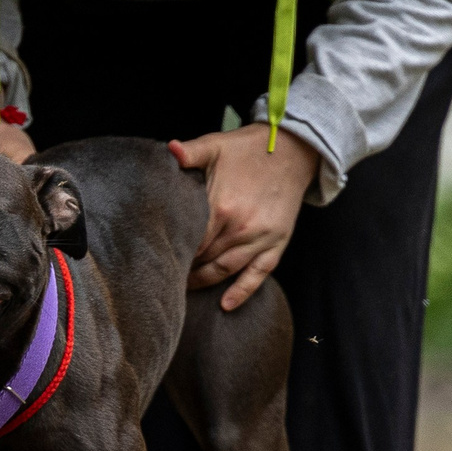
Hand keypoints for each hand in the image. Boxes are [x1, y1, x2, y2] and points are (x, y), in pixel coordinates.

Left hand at [169, 126, 319, 309]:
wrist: (293, 150)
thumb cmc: (249, 148)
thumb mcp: (216, 145)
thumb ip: (189, 152)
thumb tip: (168, 150)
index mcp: (221, 207)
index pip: (190, 240)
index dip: (172, 252)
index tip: (158, 258)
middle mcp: (241, 228)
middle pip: (204, 259)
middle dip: (184, 269)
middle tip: (165, 277)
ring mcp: (260, 239)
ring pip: (226, 270)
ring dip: (205, 282)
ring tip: (185, 289)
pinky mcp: (277, 244)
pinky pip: (259, 274)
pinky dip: (242, 292)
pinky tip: (226, 305)